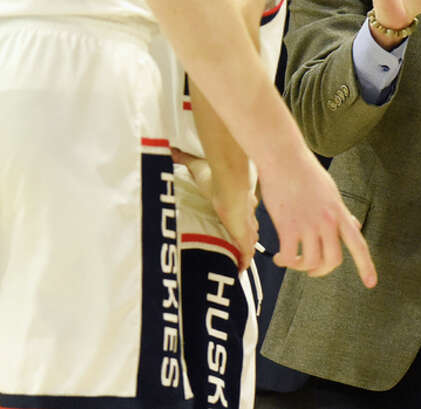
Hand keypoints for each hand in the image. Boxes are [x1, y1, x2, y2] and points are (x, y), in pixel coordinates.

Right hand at [172, 149, 258, 270]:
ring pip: (250, 241)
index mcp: (236, 199)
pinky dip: (243, 262)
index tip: (238, 225)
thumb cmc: (216, 175)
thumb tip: (170, 149)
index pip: (243, 211)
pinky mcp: (243, 235)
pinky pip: (246, 253)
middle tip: (240, 249)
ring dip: (245, 252)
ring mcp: (245, 225)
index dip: (243, 219)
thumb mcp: (197, 167)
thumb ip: (184, 159)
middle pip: (250, 228)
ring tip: (238, 264)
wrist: (229, 181)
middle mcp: (244, 213)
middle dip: (246, 238)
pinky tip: (239, 271)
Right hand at [259, 146, 376, 287]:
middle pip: (333, 261)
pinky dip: (284, 262)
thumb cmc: (305, 172)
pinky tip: (279, 258)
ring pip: (311, 262)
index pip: (358, 243)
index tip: (371, 283)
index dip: (366, 265)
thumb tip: (354, 225)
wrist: (284, 157)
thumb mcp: (330, 191)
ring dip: (301, 267)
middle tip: (311, 269)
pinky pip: (289, 257)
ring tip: (292, 261)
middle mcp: (327, 221)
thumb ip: (341, 212)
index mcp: (339, 212)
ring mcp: (308, 224)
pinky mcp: (288, 226)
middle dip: (321, 271)